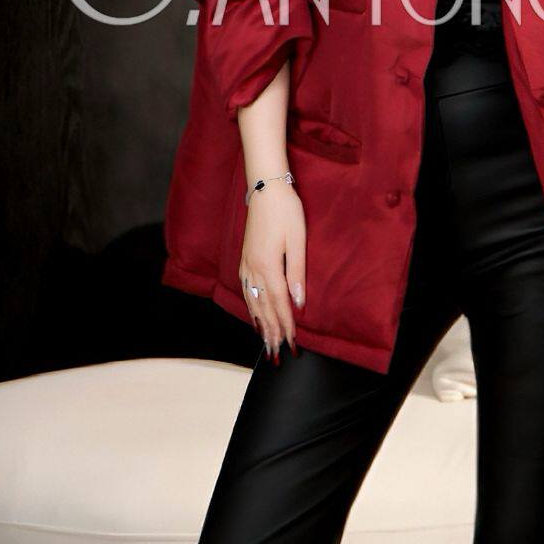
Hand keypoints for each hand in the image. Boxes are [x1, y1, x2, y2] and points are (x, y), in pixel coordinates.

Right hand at [240, 183, 305, 358]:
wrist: (265, 189)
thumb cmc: (286, 212)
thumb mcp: (297, 241)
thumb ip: (297, 273)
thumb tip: (298, 303)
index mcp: (268, 266)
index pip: (279, 304)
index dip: (286, 326)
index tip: (292, 344)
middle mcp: (253, 270)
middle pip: (263, 308)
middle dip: (272, 332)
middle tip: (277, 354)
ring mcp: (247, 265)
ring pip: (252, 302)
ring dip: (260, 324)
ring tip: (265, 342)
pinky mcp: (245, 259)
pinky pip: (246, 291)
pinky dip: (250, 308)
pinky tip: (254, 314)